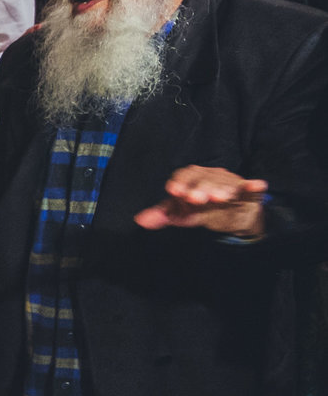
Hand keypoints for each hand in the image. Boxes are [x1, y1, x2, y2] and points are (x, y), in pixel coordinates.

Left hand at [134, 167, 266, 237]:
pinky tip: (256, 185)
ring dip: (222, 188)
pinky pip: (252, 188)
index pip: (184, 175)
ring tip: (219, 197)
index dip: (180, 182)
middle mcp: (212, 178)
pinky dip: (254, 186)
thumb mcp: (183, 215)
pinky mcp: (249, 192)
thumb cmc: (203, 211)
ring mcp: (231, 183)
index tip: (174, 191)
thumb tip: (140, 220)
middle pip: (205, 178)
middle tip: (195, 198)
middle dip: (200, 187)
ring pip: (226, 182)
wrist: (232, 218)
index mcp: (194, 179)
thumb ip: (164, 215)